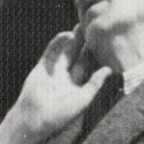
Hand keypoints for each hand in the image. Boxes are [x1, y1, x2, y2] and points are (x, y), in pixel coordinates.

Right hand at [0, 30, 114, 143]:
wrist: (35, 117)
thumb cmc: (61, 114)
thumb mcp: (84, 99)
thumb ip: (95, 83)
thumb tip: (108, 69)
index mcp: (76, 87)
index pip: (88, 67)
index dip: (95, 55)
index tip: (104, 42)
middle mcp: (65, 78)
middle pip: (77, 56)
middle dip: (84, 44)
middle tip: (93, 29)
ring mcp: (53, 72)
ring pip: (64, 52)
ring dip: (72, 40)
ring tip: (80, 26)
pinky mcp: (42, 67)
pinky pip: (51, 52)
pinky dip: (58, 43)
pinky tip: (67, 35)